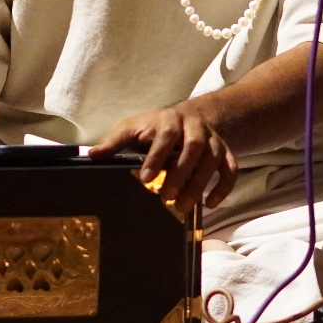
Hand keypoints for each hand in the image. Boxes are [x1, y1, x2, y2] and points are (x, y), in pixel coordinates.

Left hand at [89, 104, 236, 213]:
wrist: (190, 116)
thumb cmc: (154, 127)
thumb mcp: (131, 128)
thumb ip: (114, 142)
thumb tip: (91, 156)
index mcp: (169, 119)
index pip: (165, 134)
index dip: (156, 156)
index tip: (145, 178)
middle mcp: (194, 127)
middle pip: (193, 147)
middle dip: (180, 172)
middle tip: (165, 196)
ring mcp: (212, 139)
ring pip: (213, 159)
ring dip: (199, 184)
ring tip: (183, 206)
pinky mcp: (225, 152)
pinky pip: (231, 169)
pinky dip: (224, 187)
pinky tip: (211, 204)